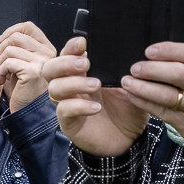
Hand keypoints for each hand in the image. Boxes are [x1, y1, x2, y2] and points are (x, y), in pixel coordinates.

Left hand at [0, 21, 57, 110]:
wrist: (27, 111)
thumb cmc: (23, 89)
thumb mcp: (21, 64)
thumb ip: (18, 49)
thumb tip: (1, 38)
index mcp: (46, 48)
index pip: (28, 26)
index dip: (10, 30)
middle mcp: (48, 53)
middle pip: (15, 36)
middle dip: (0, 50)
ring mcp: (42, 62)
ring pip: (9, 49)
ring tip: (0, 75)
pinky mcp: (33, 71)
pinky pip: (8, 62)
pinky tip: (2, 81)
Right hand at [42, 37, 149, 156]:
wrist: (130, 140)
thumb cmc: (128, 110)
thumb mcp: (132, 86)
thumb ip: (127, 70)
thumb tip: (131, 50)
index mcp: (83, 74)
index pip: (67, 55)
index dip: (70, 47)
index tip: (82, 42)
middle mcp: (71, 87)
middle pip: (51, 69)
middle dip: (65, 63)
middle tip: (86, 64)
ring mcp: (68, 104)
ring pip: (55, 88)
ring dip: (73, 83)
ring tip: (96, 85)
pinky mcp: (69, 123)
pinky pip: (64, 111)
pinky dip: (79, 106)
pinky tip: (96, 107)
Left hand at [121, 42, 183, 149]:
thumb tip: (158, 52)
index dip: (170, 50)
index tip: (149, 50)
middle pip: (178, 74)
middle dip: (153, 69)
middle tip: (135, 67)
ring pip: (167, 95)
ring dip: (143, 88)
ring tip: (126, 81)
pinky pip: (161, 111)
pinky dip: (143, 102)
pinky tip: (132, 95)